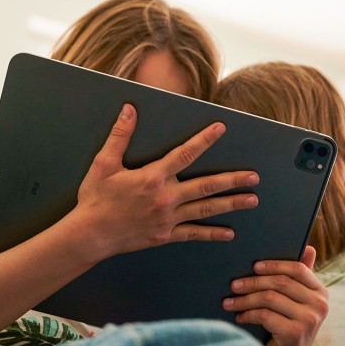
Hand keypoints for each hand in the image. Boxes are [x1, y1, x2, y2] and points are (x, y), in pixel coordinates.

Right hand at [70, 104, 259, 258]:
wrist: (90, 235)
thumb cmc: (95, 199)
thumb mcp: (104, 164)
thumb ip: (119, 136)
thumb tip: (130, 110)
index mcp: (152, 177)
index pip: (184, 154)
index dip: (204, 140)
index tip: (221, 129)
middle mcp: (165, 198)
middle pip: (206, 186)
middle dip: (232, 180)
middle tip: (254, 176)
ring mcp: (168, 219)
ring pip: (206, 210)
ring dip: (231, 204)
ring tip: (252, 199)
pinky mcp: (165, 235)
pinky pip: (194, 234)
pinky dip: (212, 234)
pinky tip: (229, 233)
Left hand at [222, 246, 327, 345]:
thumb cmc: (288, 328)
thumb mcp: (295, 303)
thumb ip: (299, 278)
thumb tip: (309, 248)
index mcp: (320, 292)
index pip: (298, 269)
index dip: (274, 265)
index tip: (253, 266)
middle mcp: (320, 304)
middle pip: (280, 282)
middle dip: (252, 282)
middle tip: (233, 285)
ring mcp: (310, 319)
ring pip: (269, 298)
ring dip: (244, 299)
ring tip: (229, 302)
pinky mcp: (296, 333)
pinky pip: (265, 315)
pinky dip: (247, 314)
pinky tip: (239, 317)